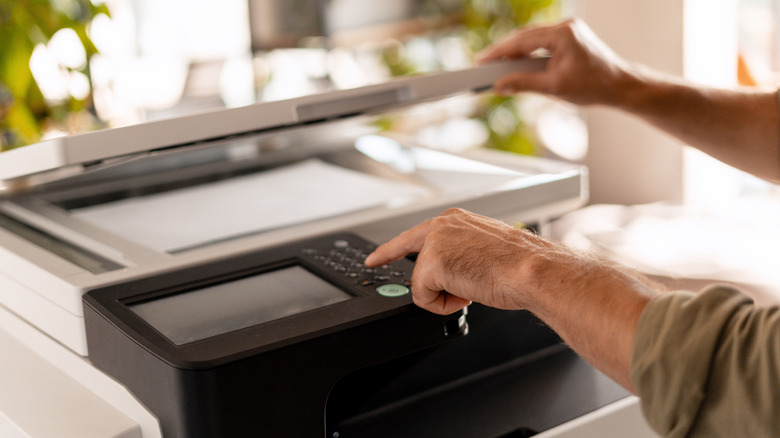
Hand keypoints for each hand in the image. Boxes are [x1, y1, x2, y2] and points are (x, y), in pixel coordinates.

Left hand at [366, 208, 657, 392]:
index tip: (372, 259)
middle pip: (411, 259)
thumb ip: (461, 257)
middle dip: (425, 281)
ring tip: (474, 289)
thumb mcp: (485, 253)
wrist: (534, 270)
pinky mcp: (431, 262)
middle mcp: (442, 224)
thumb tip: (452, 278)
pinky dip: (443, 306)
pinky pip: (423, 298)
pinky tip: (467, 296)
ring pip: (422, 283)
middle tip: (443, 288)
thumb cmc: (522, 264)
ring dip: (445, 295)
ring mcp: (434, 241)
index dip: (389, 250)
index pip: (415, 235)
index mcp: (456, 219)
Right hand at [476, 18, 634, 105]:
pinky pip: (541, 43)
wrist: (621, 87)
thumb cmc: (595, 87)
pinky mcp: (569, 38)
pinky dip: (528, 54)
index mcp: (563, 33)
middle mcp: (566, 26)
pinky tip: (516, 64)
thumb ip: (524, 85)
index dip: (499, 52)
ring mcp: (568, 30)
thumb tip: (500, 85)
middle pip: (525, 37)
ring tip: (496, 67)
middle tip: (483, 65)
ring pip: (532, 39)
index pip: (522, 41)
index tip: (481, 60)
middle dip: (504, 52)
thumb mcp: (555, 88)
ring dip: (515, 53)